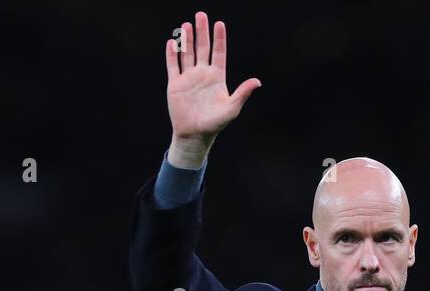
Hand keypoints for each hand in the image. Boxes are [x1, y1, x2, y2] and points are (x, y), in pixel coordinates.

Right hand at [164, 11, 260, 167]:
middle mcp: (202, 74)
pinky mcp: (175, 84)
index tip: (219, 24)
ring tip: (186, 25)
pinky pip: (173, 66)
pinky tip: (172, 42)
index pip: (218, 53)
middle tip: (200, 15)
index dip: (219, 39)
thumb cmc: (215, 123)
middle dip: (201, 32)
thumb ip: (242, 93)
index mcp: (217, 77)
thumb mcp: (232, 108)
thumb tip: (257, 82)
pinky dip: (172, 54)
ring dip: (186, 40)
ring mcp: (188, 78)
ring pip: (187, 54)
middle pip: (202, 48)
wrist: (195, 135)